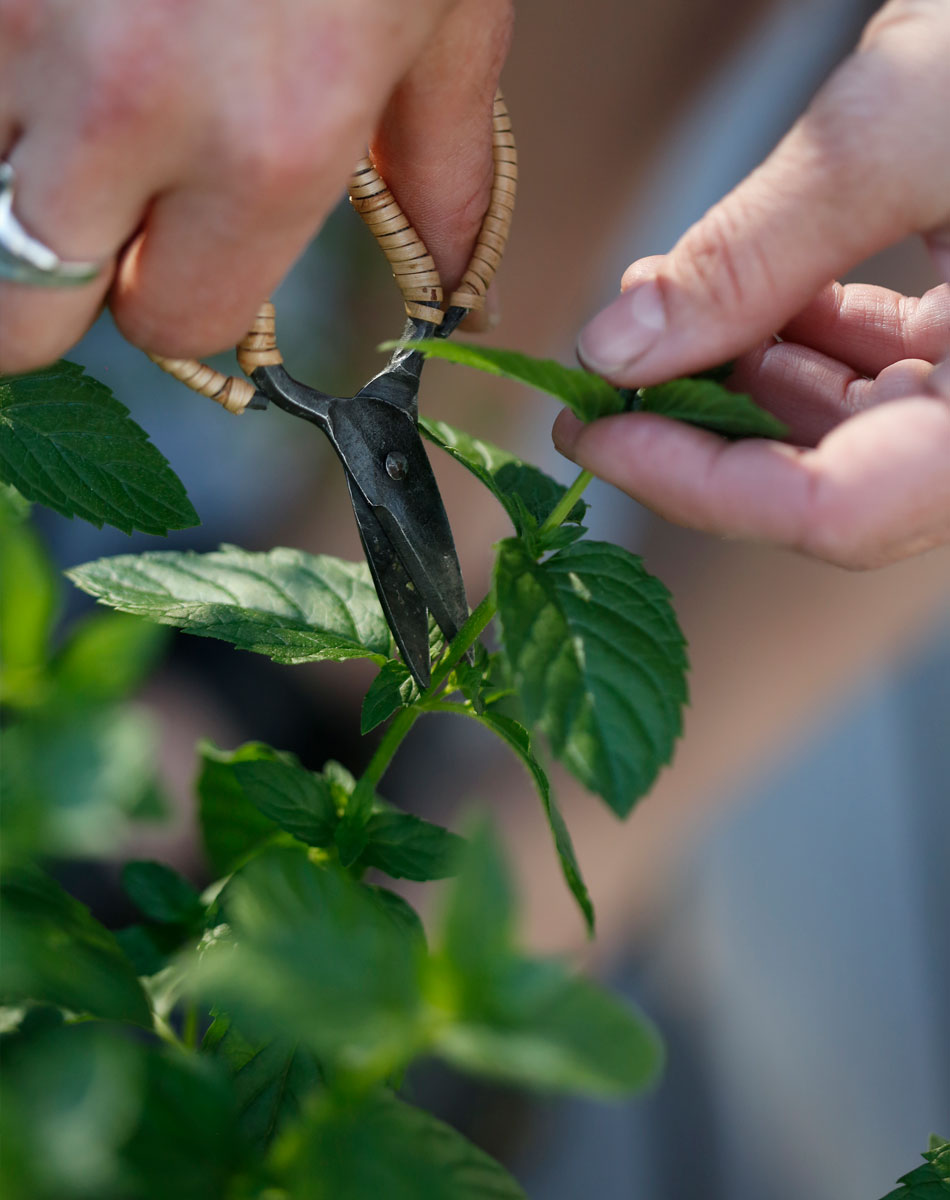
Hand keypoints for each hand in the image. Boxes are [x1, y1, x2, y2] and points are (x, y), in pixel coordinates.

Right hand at [0, 0, 511, 373]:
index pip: (169, 326)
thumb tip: (458, 304)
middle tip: (100, 252)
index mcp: (268, 143)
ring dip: (21, 187)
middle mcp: (126, 103)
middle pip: (23, 310)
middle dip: (55, 304)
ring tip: (91, 127)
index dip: (179, 312)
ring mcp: (22, 19)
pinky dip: (7, 93)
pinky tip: (77, 42)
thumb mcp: (442, 17)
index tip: (184, 281)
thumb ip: (442, 176)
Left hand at [558, 0, 949, 569]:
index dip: (695, 485)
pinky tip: (749, 295)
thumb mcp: (904, 127)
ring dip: (743, 381)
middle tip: (609, 373)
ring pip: (849, 434)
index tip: (593, 433)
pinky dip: (801, 340)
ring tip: (666, 314)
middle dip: (704, 430)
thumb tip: (616, 349)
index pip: (838, 511)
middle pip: (833, 484)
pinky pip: (882, 376)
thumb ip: (754, 252)